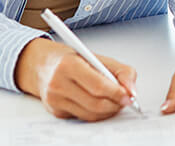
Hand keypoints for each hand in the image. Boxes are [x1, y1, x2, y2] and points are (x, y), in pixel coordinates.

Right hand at [15, 37, 136, 121]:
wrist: (43, 65)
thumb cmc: (72, 59)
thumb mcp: (97, 57)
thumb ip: (121, 71)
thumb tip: (131, 90)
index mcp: (69, 65)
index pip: (98, 86)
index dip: (117, 93)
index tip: (129, 96)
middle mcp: (58, 83)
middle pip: (95, 103)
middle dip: (115, 105)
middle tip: (125, 101)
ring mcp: (55, 100)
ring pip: (90, 114)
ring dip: (108, 111)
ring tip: (115, 102)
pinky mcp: (56, 111)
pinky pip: (82, 117)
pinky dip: (96, 113)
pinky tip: (99, 104)